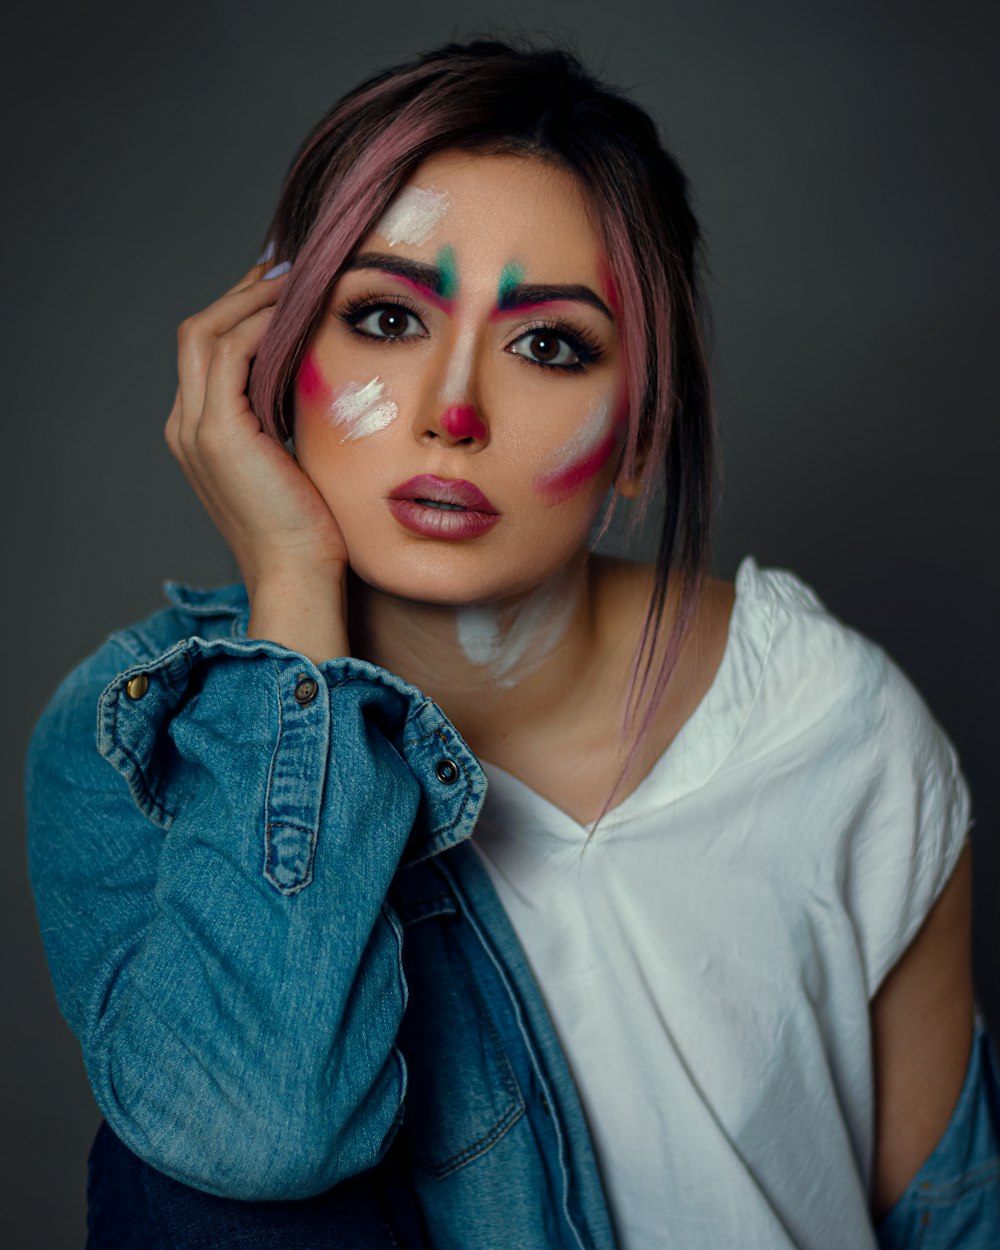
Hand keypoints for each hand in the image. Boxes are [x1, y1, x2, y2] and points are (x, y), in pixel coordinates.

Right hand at [166, 264, 349, 660]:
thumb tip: (318, 377)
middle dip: (242, 293)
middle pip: (199, 332)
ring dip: (252, 299)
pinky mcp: (218, 433)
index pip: (208, 351)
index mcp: (200, 434)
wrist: (299, 577)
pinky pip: (229, 353)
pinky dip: (258, 325)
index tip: (288, 290)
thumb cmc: (310, 530)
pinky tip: (295, 313)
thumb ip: (289, 419)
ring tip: (297, 280)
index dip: (243, 312)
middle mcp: (186, 426)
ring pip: (206, 333)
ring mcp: (195, 429)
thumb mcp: (295, 461)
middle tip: (292, 268)